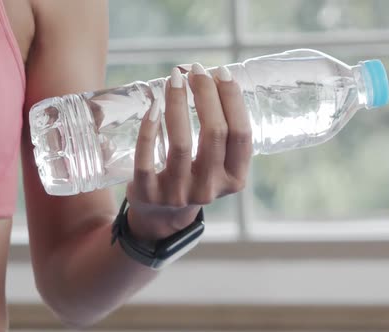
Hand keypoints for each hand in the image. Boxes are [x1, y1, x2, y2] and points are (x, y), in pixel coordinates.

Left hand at [125, 63, 251, 241]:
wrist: (160, 217)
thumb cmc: (194, 177)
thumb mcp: (218, 165)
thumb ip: (222, 133)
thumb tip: (212, 77)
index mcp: (234, 180)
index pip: (241, 134)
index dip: (233, 99)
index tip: (222, 71)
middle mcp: (210, 189)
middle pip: (214, 133)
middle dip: (206, 94)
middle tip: (196, 69)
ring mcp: (178, 193)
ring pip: (181, 143)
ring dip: (178, 103)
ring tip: (174, 78)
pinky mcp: (149, 193)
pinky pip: (147, 157)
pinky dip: (149, 128)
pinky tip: (154, 105)